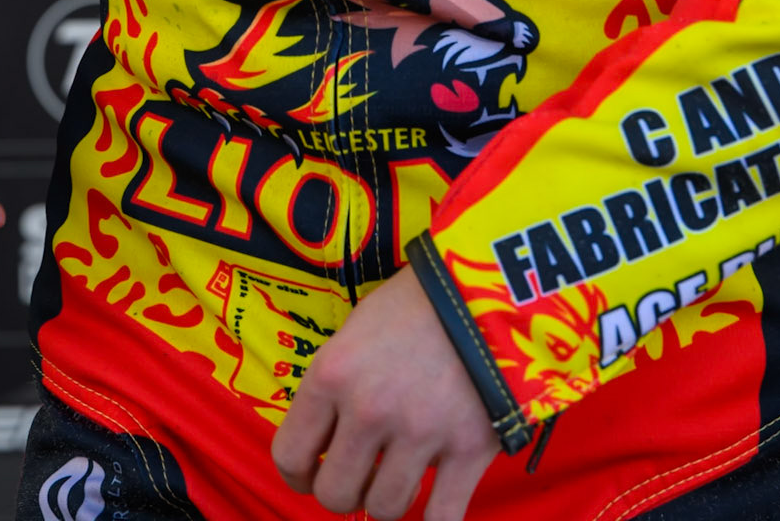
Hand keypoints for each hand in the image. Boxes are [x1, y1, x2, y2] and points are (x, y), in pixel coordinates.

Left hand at [272, 264, 498, 520]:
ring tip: (399, 477)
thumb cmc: (419, 300)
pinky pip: (441, 519)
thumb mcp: (359, 328)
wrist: (490, 282)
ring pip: (384, 510)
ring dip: (388, 501)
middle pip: (335, 495)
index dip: (297, 475)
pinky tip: (434, 507)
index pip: (289, 456)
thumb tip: (327, 436)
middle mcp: (368, 410)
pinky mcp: (467, 450)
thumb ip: (337, 383)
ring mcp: (418, 434)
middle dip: (345, 491)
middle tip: (360, 476)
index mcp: (332, 374)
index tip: (311, 473)